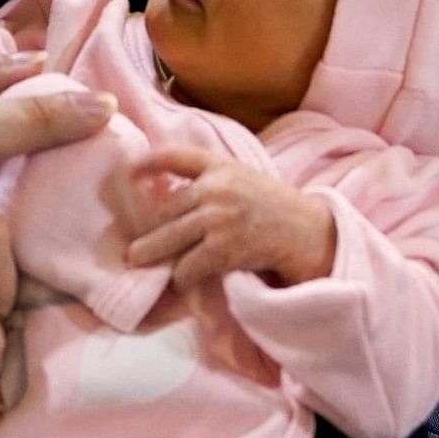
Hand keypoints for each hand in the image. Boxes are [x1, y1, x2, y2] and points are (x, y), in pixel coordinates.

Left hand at [124, 146, 336, 286]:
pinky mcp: (224, 247)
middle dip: (147, 232)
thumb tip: (166, 191)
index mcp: (221, 165)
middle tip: (133, 249)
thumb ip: (211, 178)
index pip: (176, 156)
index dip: (149, 161)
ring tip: (140, 262)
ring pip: (169, 239)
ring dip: (153, 255)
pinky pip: (188, 266)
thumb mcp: (243, 177)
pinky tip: (179, 281)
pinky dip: (181, 277)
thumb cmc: (274, 207)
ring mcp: (218, 218)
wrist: (308, 231)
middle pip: (164, 210)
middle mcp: (216, 187)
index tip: (129, 171)